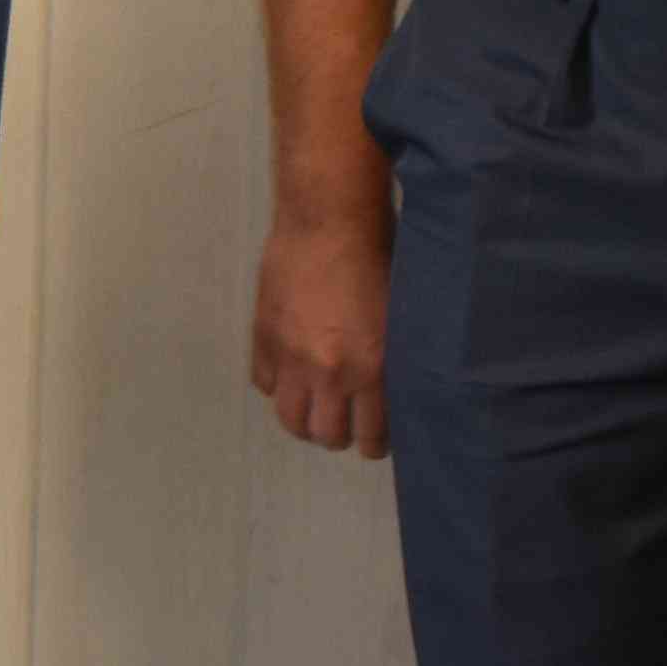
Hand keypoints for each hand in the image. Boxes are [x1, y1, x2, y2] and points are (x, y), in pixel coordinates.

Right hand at [251, 206, 392, 456]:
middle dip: (338, 436)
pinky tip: (291, 373)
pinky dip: (278, 384)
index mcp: (373, 369)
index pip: (370, 436)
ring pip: (291, 418)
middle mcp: (329, 373)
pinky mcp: (264, 339)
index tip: (376, 440)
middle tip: (345, 424)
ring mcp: (291, 359)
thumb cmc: (381, 258)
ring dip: (305, 420)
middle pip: (326, 435)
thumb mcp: (402, 315)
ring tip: (314, 408)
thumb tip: (395, 391)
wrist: (329, 221)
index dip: (374, 444)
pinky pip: (265, 383)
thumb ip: (394, 359)